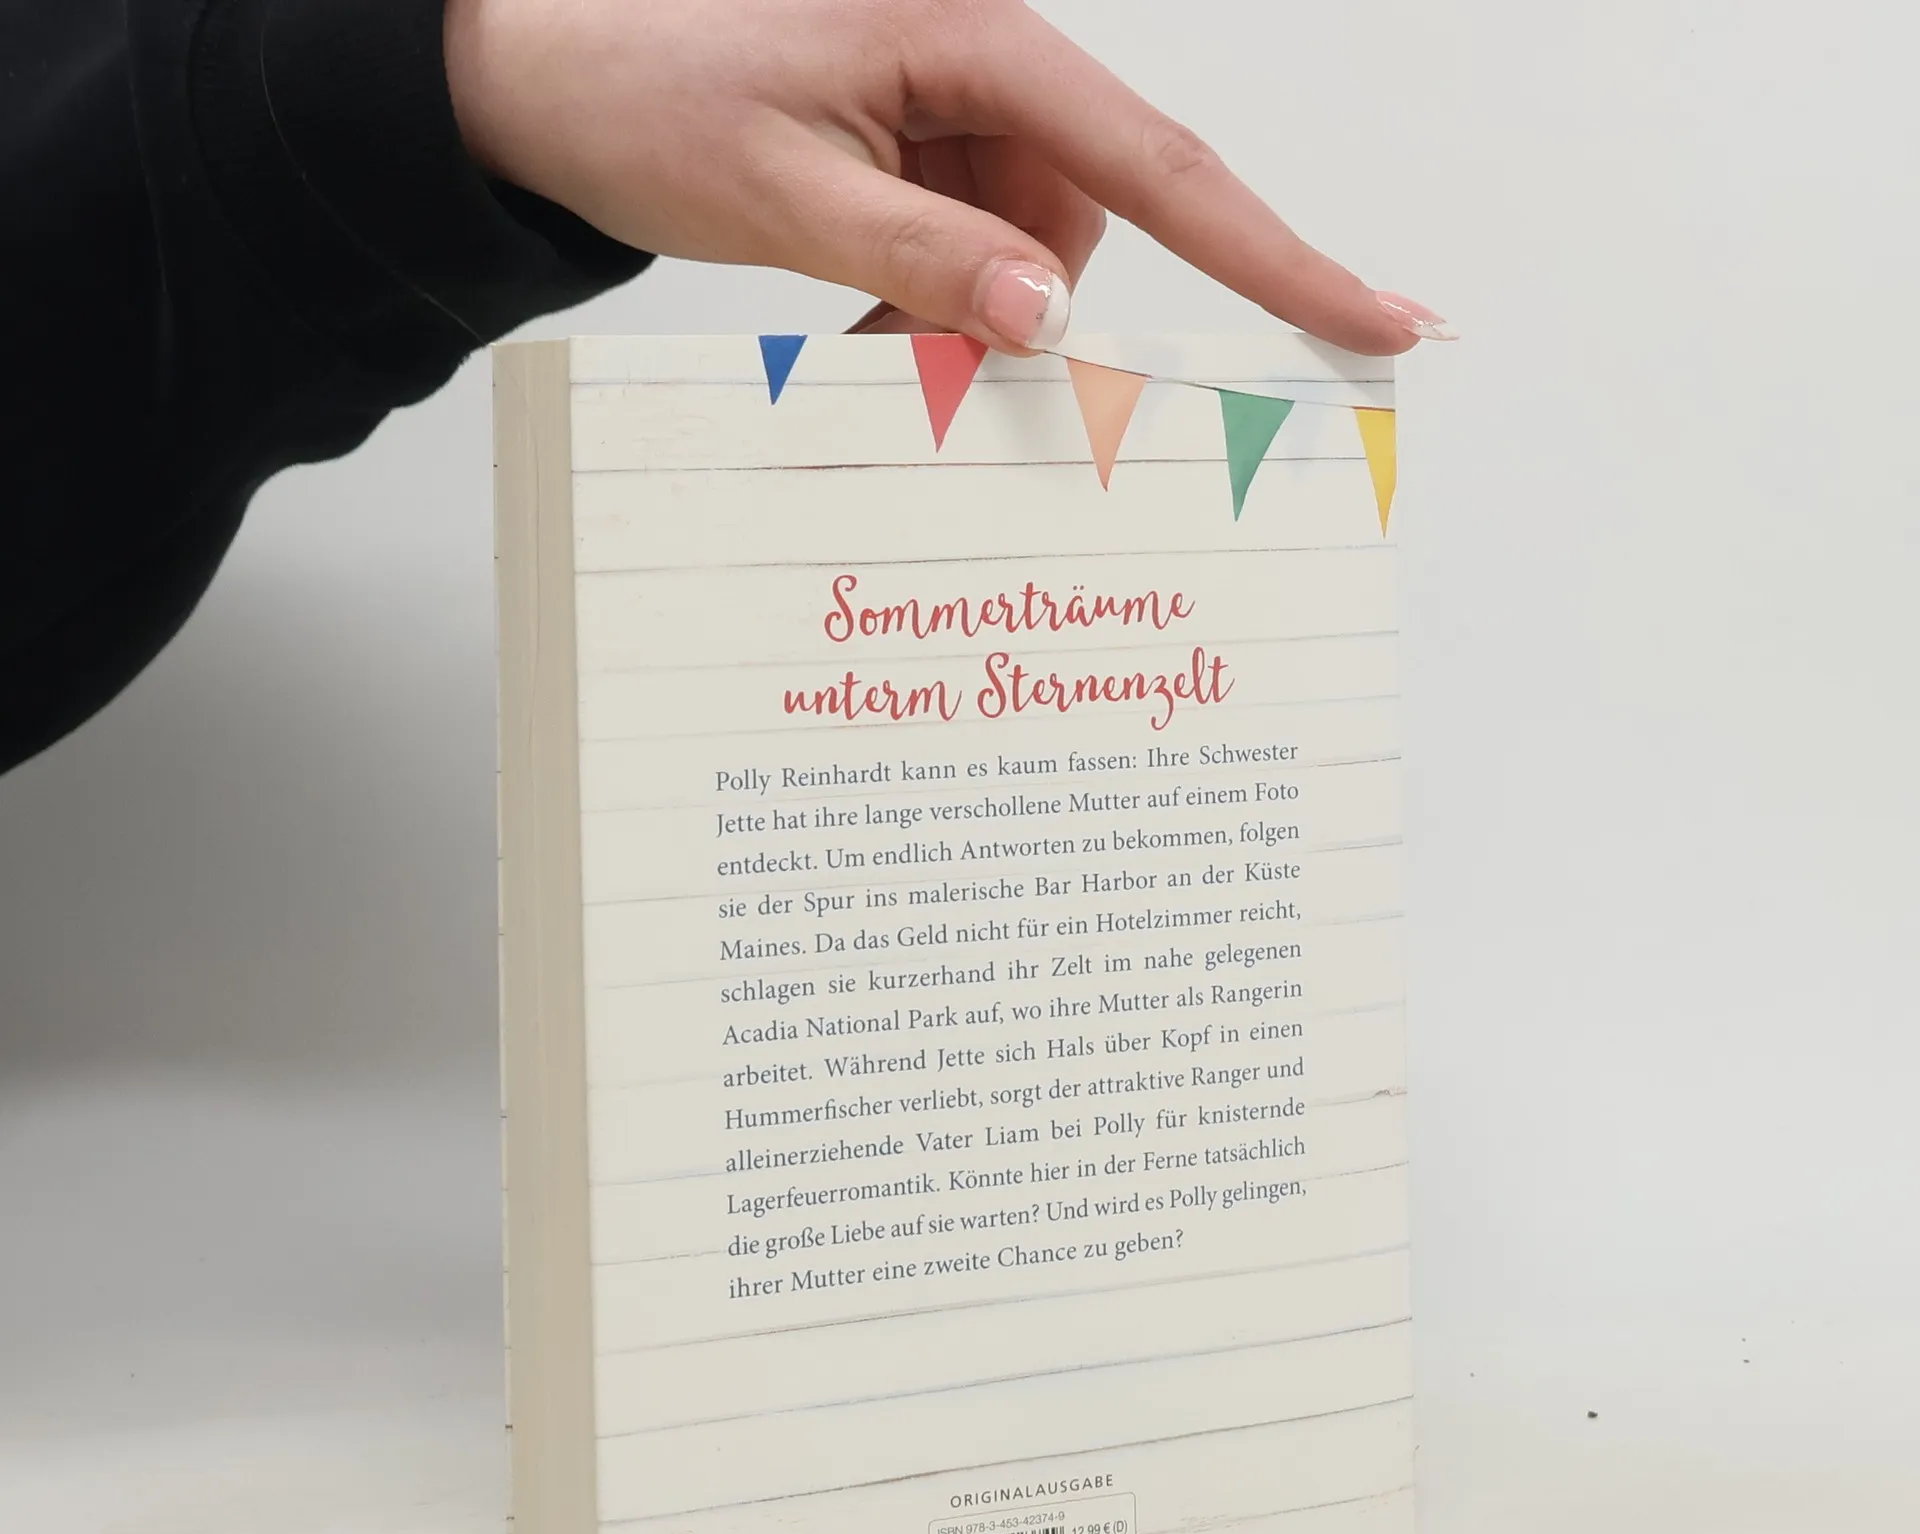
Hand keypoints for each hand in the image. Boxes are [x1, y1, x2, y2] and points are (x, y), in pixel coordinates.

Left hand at [443, 0, 1448, 354]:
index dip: (1283, 256)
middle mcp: (987, 65)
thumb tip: (1052, 322)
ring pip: (1027, 257)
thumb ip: (926, 256)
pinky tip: (858, 308)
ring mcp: (956, 111)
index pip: (1163, 168)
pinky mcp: (922, 147)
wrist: (541, 66)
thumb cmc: (643, 86)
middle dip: (1023, 320)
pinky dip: (927, 306)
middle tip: (917, 369)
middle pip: (1086, 230)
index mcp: (977, 38)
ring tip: (852, 330)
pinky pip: (971, 251)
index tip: (1384, 320)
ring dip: (956, 323)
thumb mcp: (783, 188)